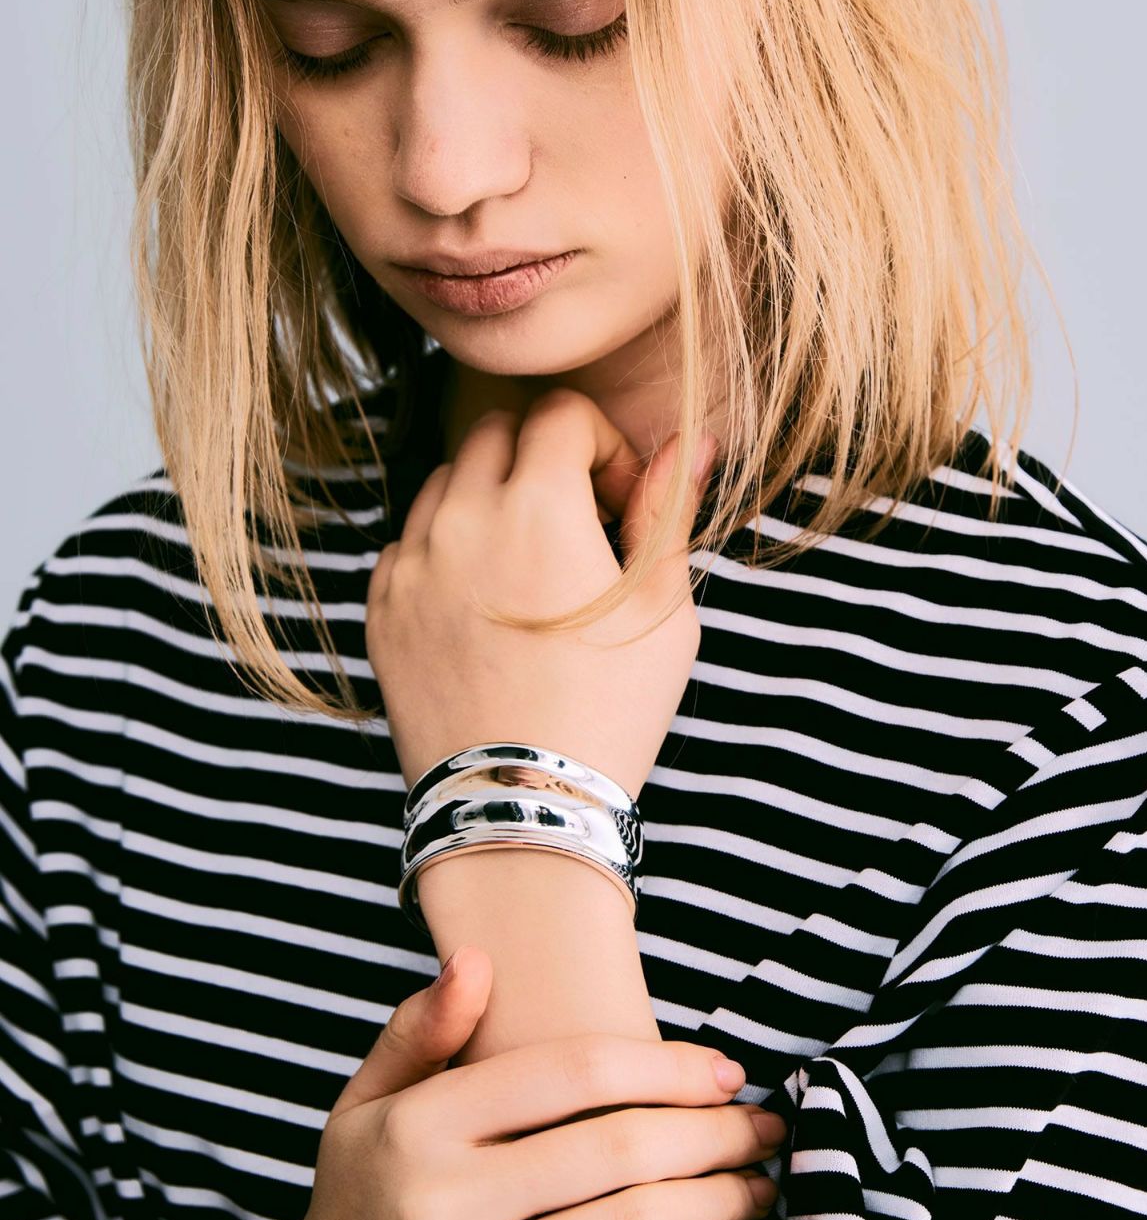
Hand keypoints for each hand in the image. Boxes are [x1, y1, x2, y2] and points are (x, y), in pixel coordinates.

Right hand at [256, 946, 775, 1219]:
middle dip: (712, 1131)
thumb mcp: (363, 1111)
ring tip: (760, 1185)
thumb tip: (478, 958)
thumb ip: (419, 1032)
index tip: (725, 1069)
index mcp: (418, 1129)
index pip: (568, 1071)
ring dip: (717, 1201)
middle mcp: (443, 1207)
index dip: (663, 1064)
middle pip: (615, 1146)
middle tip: (767, 1127)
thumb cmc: (359, 1209)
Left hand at [366, 387, 718, 794]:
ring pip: (446, 482)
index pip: (561, 413)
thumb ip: (668, 510)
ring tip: (528, 566)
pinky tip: (482, 602)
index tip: (620, 502)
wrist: (521, 806)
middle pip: (496, 432)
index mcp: (536, 506)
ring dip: (491, 498)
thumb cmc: (609, 709)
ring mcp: (411, 565)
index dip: (604, 444)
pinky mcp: (381, 609)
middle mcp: (460, 519)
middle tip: (577, 522)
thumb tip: (692, 440)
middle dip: (542, 456)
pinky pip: (408, 543)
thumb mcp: (662, 610)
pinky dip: (446, 548)